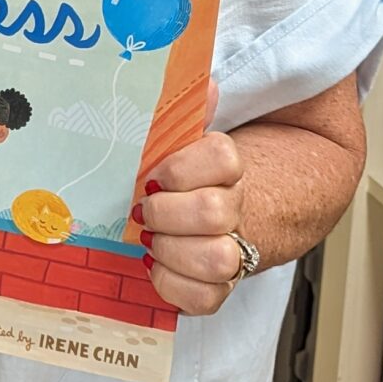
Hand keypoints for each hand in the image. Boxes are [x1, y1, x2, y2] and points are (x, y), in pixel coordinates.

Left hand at [138, 127, 248, 316]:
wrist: (238, 214)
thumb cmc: (194, 176)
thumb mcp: (188, 140)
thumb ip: (188, 111)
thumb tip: (204, 82)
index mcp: (228, 169)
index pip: (221, 158)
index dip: (181, 168)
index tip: (154, 175)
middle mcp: (236, 210)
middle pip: (214, 212)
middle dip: (167, 213)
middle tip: (144, 210)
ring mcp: (233, 252)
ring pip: (217, 260)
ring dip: (172, 251)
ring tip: (150, 240)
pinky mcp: (221, 288)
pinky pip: (206, 299)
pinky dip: (173, 286)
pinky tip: (155, 266)